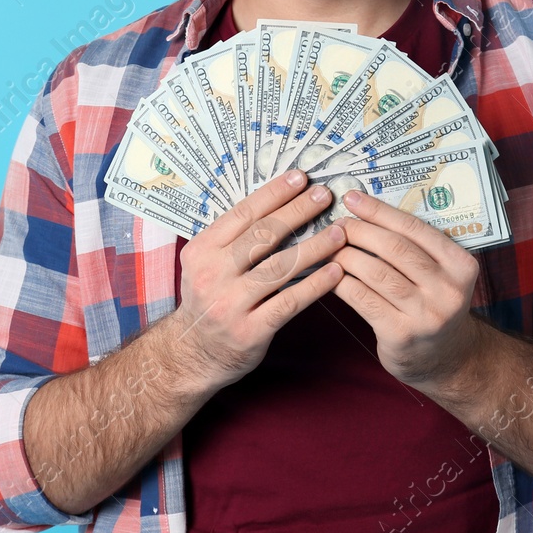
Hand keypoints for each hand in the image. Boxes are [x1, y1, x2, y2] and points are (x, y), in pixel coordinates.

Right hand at [165, 169, 346, 395]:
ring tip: (340, 233)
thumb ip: (234, 240)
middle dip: (297, 212)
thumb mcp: (207, 264)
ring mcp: (230, 304)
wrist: (193, 353)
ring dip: (314, 247)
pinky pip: (288, 303)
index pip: (242, 214)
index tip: (300, 178)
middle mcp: (212, 274)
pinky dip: (314, 285)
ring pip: (279, 268)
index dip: (274, 193)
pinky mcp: (249, 331)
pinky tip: (335, 272)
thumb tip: (279, 203)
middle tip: (325, 196)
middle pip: (262, 236)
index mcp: (200, 251)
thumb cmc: (209, 300)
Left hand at [330, 189, 484, 391]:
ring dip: (346, 255)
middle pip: (394, 248)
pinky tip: (330, 273)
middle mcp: (448, 290)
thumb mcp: (441, 274)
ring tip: (329, 246)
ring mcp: (426, 315)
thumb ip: (417, 247)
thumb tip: (366, 211)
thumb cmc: (433, 304)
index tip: (353, 198)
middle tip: (337, 224)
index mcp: (461, 265)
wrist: (447, 358)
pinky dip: (341, 282)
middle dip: (359, 231)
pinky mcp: (400, 334)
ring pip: (375, 272)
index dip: (379, 211)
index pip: (415, 228)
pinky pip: (362, 298)